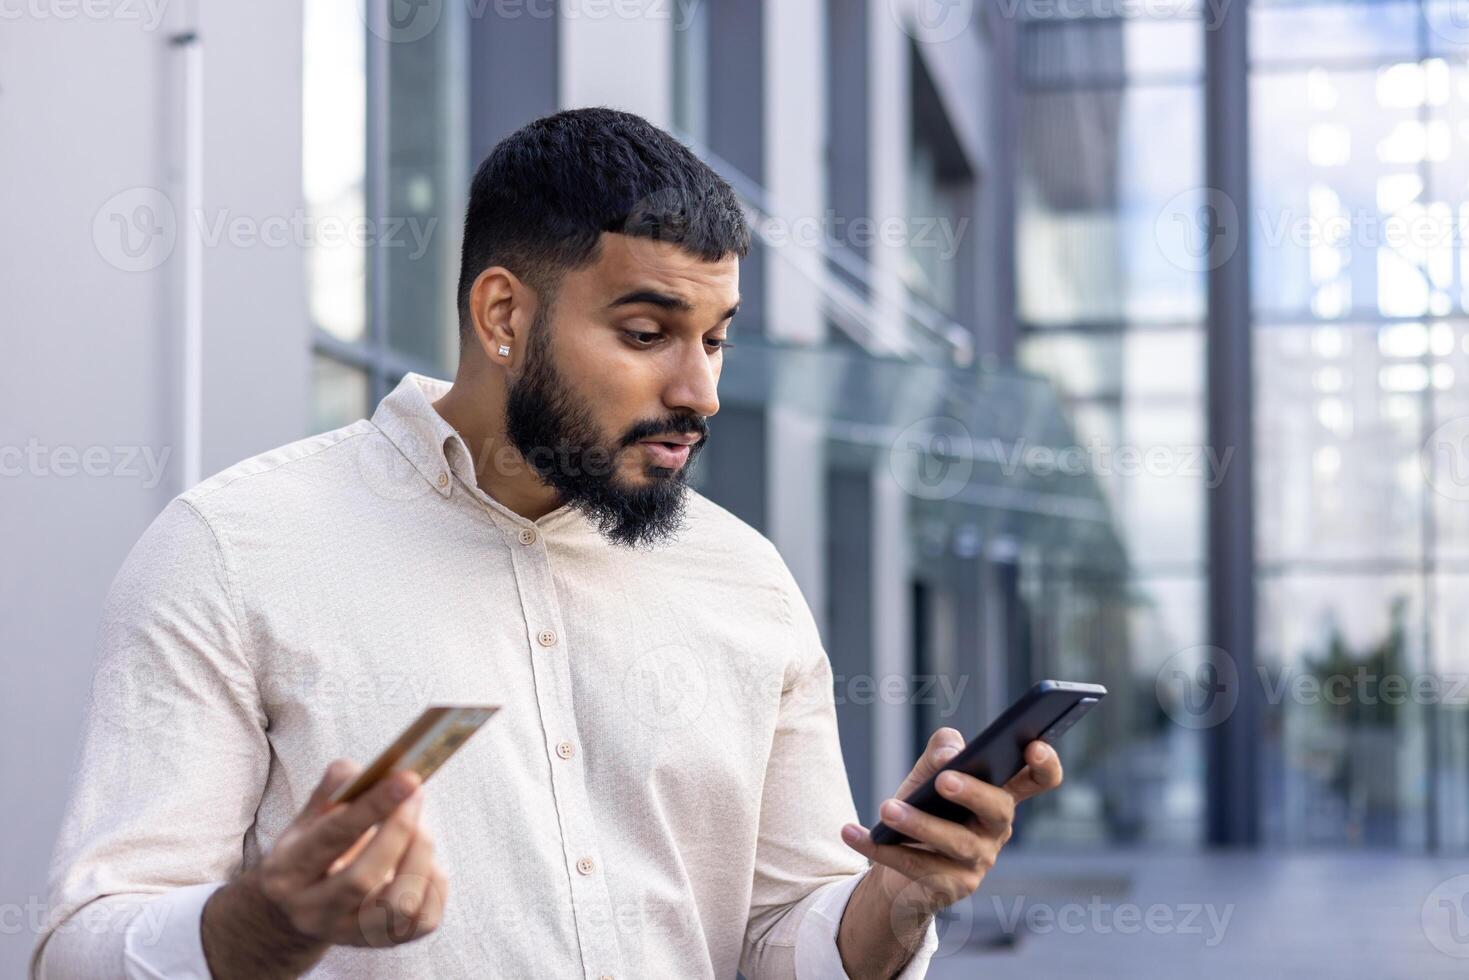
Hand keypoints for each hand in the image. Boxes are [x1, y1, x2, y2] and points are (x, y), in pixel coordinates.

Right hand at [202, 760, 448, 977]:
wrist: (295, 913)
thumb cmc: (310, 851)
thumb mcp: (307, 818)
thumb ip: (336, 790)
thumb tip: (373, 769)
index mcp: (288, 872)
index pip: (333, 838)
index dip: (373, 806)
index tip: (408, 778)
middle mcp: (314, 912)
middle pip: (363, 877)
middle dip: (399, 829)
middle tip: (416, 793)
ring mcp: (349, 934)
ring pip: (400, 906)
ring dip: (421, 857)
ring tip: (419, 830)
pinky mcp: (383, 943)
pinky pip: (424, 920)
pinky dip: (435, 884)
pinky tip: (423, 863)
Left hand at [840, 727, 1063, 916]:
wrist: (899, 862)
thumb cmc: (924, 807)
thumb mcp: (929, 773)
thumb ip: (941, 752)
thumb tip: (949, 754)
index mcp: (1000, 793)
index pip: (1038, 779)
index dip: (1044, 764)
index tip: (1032, 745)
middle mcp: (997, 828)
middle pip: (998, 809)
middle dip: (973, 793)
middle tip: (944, 780)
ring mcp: (979, 860)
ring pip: (955, 842)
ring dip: (919, 824)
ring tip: (886, 808)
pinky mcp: (953, 886)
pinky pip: (916, 866)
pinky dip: (881, 848)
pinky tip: (853, 832)